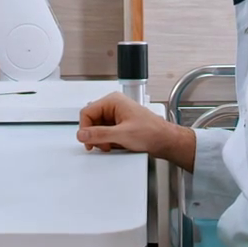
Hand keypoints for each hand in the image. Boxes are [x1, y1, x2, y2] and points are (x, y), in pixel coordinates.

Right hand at [78, 92, 193, 169]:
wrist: (165, 140)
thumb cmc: (151, 132)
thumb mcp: (122, 134)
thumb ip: (99, 134)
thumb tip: (82, 134)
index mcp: (113, 101)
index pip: (87, 112)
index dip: (85, 128)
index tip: (87, 140)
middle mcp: (114, 106)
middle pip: (92, 120)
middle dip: (95, 135)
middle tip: (100, 145)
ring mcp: (117, 115)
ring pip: (98, 128)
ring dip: (101, 139)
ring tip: (111, 145)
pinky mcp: (120, 125)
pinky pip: (106, 132)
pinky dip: (107, 141)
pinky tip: (115, 145)